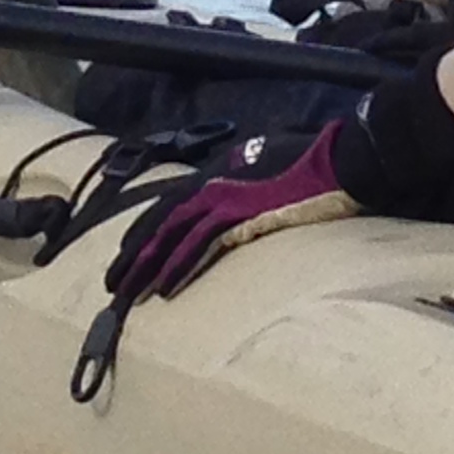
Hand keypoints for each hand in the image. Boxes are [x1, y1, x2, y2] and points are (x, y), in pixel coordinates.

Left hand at [106, 123, 359, 305]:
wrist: (342, 160)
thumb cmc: (315, 161)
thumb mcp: (270, 164)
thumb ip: (247, 179)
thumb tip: (238, 196)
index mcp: (219, 171)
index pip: (169, 203)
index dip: (144, 230)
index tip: (127, 254)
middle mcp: (213, 182)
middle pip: (159, 220)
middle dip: (133, 253)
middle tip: (112, 282)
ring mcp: (225, 198)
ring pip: (170, 235)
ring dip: (145, 266)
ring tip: (125, 293)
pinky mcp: (240, 215)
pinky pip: (198, 246)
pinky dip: (177, 266)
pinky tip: (162, 288)